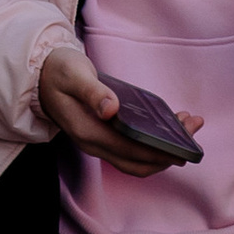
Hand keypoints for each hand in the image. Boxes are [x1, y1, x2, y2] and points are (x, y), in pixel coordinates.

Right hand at [39, 45, 202, 176]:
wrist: (40, 75)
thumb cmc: (59, 71)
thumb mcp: (74, 75)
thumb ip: (92, 92)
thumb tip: (111, 109)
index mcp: (87, 132)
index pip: (129, 151)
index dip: (158, 151)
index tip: (183, 143)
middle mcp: (94, 144)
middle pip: (137, 162)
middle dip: (168, 153)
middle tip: (194, 129)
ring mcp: (98, 143)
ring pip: (136, 159)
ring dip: (164, 150)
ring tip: (188, 125)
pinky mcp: (104, 136)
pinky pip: (132, 149)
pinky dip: (153, 143)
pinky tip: (170, 125)